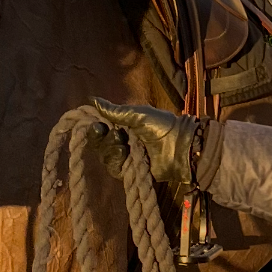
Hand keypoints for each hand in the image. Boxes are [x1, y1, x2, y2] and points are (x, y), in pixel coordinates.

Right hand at [89, 100, 205, 196]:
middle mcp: (122, 143)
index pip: (101, 129)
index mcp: (123, 127)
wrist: (180, 146)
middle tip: (110, 132)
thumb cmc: (162, 126)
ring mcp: (126, 159)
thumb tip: (91, 99)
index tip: (96, 124)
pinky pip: (114, 168)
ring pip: (105, 156)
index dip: (95, 128)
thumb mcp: (138, 114)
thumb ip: (114, 111)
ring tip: (121, 142)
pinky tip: (123, 151)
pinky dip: (116, 160)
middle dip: (102, 138)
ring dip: (110, 148)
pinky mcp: (130, 173)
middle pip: (100, 144)